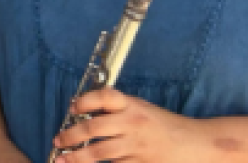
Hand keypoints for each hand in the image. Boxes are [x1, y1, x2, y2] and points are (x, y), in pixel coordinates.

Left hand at [52, 88, 210, 162]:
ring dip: (77, 157)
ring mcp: (136, 145)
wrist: (194, 144)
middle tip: (58, 140)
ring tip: (63, 159)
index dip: (85, 101)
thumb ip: (115, 108)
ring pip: (99, 152)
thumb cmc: (161, 124)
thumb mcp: (140, 107)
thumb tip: (81, 112)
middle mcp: (132, 123)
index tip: (72, 108)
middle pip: (94, 128)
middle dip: (71, 135)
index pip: (104, 97)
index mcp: (131, 105)